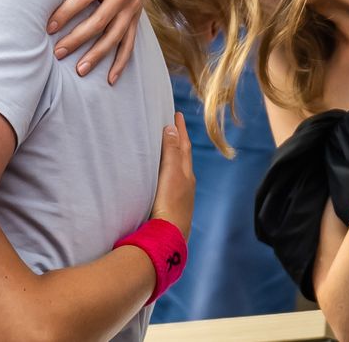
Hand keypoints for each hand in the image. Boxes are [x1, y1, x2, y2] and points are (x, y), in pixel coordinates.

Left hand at [44, 0, 158, 83]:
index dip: (66, 13)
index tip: (49, 27)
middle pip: (99, 22)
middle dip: (78, 39)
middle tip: (57, 53)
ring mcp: (132, 7)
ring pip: (115, 36)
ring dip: (98, 55)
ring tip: (79, 70)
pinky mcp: (137, 16)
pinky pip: (131, 42)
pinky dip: (122, 61)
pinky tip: (110, 78)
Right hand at [150, 113, 194, 238]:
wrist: (169, 234)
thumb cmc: (170, 203)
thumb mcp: (171, 173)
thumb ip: (172, 151)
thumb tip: (172, 128)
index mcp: (186, 173)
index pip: (184, 145)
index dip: (180, 130)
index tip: (177, 114)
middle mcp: (186, 183)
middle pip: (184, 156)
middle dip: (179, 140)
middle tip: (174, 126)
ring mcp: (180, 195)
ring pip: (179, 169)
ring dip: (174, 155)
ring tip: (167, 147)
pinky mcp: (171, 205)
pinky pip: (172, 180)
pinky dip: (168, 170)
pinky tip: (162, 176)